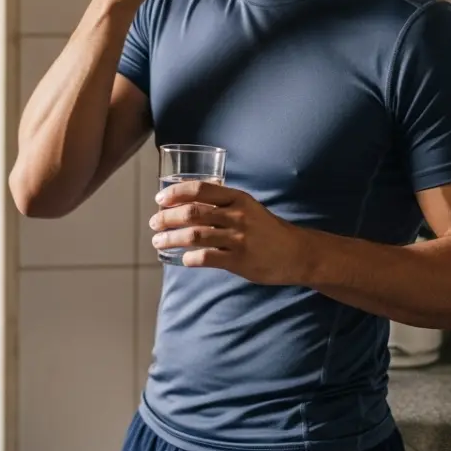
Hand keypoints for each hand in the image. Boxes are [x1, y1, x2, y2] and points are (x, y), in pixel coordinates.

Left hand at [149, 180, 313, 284]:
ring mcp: (239, 238)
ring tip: (158, 241)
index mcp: (238, 198)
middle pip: (192, 212)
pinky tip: (183, 259)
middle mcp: (237, 215)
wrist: (296, 252)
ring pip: (195, 235)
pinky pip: (207, 258)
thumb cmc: (266, 229)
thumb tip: (186, 204)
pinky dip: (190, 258)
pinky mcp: (240, 260)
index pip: (200, 189)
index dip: (175, 193)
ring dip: (171, 238)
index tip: (159, 199)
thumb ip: (222, 204)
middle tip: (154, 223)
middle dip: (167, 217)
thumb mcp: (248, 207)